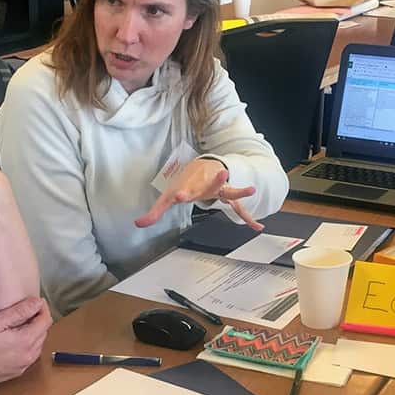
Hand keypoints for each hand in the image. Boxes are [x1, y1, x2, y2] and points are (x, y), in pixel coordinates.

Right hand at [0, 297, 51, 390]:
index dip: (42, 308)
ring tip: (22, 323)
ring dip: (34, 333)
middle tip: (28, 309)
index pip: (46, 321)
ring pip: (38, 345)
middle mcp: (28, 356)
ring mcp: (22, 366)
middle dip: (39, 319)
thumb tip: (38, 302)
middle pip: (44, 333)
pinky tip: (15, 341)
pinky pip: (29, 356)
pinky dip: (28, 345)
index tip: (36, 301)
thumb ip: (19, 311)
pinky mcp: (15, 373)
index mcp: (26, 341)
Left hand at [135, 158, 262, 230]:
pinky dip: (248, 218)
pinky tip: (257, 227)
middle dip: (214, 182)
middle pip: (209, 186)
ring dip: (238, 190)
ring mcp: (217, 190)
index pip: (183, 191)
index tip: (179, 195)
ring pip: (228, 190)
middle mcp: (204, 187)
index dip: (181, 194)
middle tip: (222, 175)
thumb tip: (138, 224)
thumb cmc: (185, 184)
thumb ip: (154, 212)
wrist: (202, 167)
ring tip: (251, 190)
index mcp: (188, 188)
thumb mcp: (167, 198)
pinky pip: (239, 208)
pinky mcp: (227, 194)